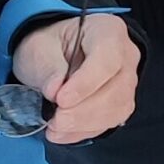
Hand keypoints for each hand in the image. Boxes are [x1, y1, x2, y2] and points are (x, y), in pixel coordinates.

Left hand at [13, 13, 141, 144]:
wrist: (53, 53)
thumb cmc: (49, 44)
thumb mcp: (37, 47)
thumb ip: (47, 68)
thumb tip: (55, 91)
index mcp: (107, 31)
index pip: (107, 60)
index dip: (86, 84)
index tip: (61, 100)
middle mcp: (125, 55)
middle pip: (116, 88)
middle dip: (83, 110)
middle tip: (55, 119)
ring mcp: (126, 80)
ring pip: (117, 108)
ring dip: (84, 124)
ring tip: (55, 127)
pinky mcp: (120, 102)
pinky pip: (110, 121)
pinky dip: (85, 131)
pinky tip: (63, 132)